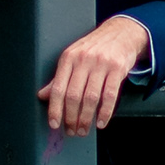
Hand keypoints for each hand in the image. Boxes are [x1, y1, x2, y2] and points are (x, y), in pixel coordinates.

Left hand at [38, 12, 156, 138]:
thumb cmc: (94, 49)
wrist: (121, 33)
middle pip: (74, 95)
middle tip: (71, 131)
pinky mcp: (118, 69)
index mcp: (68, 58)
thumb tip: (43, 96)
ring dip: (86, 118)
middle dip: (71, 118)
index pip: (58, 88)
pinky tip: (101, 122)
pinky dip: (105, 112)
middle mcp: (83, 60)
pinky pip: (110, 95)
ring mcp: (101, 64)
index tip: (54, 124)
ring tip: (84, 130)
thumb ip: (60, 78)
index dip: (55, 109)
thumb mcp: (73, 58)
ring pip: (91, 98)